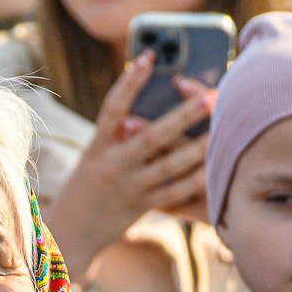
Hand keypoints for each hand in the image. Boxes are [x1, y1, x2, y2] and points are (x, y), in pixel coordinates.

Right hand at [46, 57, 213, 278]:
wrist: (69, 235)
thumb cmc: (84, 189)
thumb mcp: (92, 159)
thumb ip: (117, 138)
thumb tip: (146, 113)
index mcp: (96, 148)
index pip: (112, 108)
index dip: (129, 82)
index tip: (147, 56)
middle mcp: (112, 166)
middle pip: (152, 137)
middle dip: (183, 116)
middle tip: (210, 96)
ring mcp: (128, 188)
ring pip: (170, 166)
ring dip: (199, 147)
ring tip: (222, 129)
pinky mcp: (142, 207)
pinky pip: (175, 192)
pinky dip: (196, 179)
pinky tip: (215, 165)